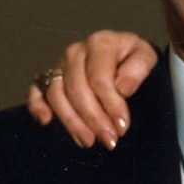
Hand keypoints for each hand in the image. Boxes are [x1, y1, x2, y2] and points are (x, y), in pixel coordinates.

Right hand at [26, 31, 158, 148]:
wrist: (124, 53)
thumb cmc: (134, 56)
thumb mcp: (146, 56)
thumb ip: (139, 68)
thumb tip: (123, 88)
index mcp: (100, 43)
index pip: (100, 79)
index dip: (111, 105)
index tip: (122, 125)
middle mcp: (76, 52)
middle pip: (77, 90)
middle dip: (94, 119)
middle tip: (109, 140)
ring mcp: (59, 65)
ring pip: (57, 95)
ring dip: (72, 122)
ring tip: (89, 141)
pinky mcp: (48, 77)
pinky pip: (36, 92)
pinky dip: (37, 106)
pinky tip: (46, 121)